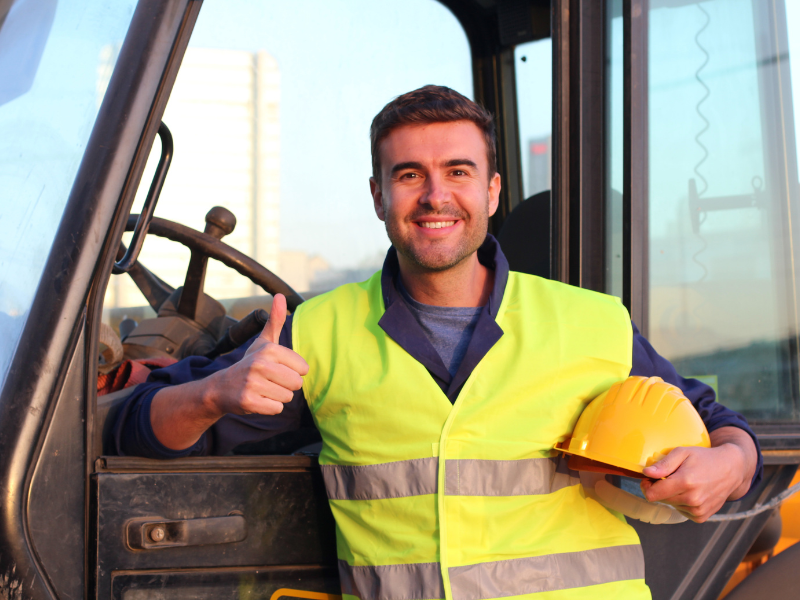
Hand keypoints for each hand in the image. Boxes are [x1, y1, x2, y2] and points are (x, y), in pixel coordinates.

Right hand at [206, 293, 308, 416]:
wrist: (222, 387)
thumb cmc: (250, 363)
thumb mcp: (263, 341)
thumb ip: (275, 320)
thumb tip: (280, 295)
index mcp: (269, 349)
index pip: (303, 368)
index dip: (293, 371)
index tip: (277, 369)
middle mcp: (260, 364)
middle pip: (297, 383)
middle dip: (286, 385)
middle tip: (270, 381)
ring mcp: (253, 384)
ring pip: (287, 397)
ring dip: (278, 396)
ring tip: (263, 389)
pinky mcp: (249, 402)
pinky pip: (276, 409)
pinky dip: (269, 407)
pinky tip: (258, 399)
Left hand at [640, 427, 755, 522]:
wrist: (731, 469)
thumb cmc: (704, 458)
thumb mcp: (682, 452)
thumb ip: (663, 464)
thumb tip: (646, 473)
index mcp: (685, 482)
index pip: (652, 494)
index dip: (646, 486)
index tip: (650, 478)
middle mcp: (692, 499)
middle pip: (660, 499)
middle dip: (660, 488)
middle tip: (670, 476)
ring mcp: (698, 510)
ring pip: (671, 505)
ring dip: (672, 495)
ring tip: (685, 482)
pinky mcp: (702, 517)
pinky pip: (681, 511)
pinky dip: (682, 502)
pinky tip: (691, 492)